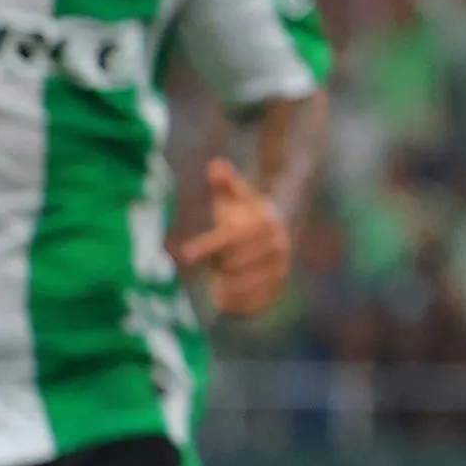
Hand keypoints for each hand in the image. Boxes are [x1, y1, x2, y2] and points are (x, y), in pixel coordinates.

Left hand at [170, 159, 293, 319]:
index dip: (208, 246)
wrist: (273, 239)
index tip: (184, 254)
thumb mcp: (234, 199)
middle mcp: (278, 245)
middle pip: (237, 262)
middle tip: (211, 264)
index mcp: (266, 221)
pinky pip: (255, 300)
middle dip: (219, 264)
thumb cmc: (243, 217)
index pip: (233, 237)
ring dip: (226, 283)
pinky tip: (223, 298)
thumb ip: (225, 184)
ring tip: (219, 279)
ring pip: (244, 283)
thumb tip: (216, 164)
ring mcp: (281, 267)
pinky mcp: (279, 287)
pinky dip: (236, 301)